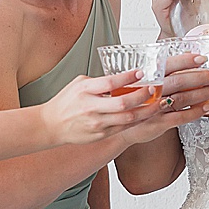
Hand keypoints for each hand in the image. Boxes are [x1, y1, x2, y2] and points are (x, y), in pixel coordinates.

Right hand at [44, 72, 159, 146]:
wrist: (51, 125)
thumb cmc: (65, 102)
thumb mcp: (79, 84)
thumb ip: (99, 81)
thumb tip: (121, 78)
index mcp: (85, 91)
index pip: (110, 83)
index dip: (128, 77)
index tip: (140, 72)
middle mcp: (92, 108)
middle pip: (123, 103)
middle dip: (142, 96)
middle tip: (153, 89)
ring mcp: (97, 124)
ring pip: (128, 119)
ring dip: (146, 111)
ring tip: (157, 103)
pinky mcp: (101, 135)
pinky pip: (124, 128)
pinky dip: (137, 121)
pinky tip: (145, 114)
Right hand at [131, 57, 208, 135]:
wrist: (118, 120)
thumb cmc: (132, 95)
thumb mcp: (140, 78)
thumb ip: (160, 70)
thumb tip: (186, 57)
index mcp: (147, 76)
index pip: (169, 65)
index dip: (186, 61)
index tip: (202, 58)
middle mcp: (151, 91)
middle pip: (179, 81)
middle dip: (201, 77)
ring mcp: (154, 108)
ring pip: (182, 98)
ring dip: (202, 93)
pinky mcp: (157, 123)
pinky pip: (180, 118)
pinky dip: (195, 112)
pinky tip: (206, 107)